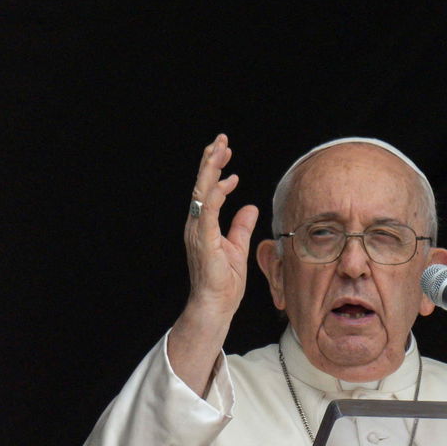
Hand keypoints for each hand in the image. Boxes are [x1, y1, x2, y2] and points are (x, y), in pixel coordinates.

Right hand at [183, 134, 259, 319]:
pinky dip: (216, 194)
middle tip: (221, 139)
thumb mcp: (237, 248)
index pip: (207, 190)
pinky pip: (208, 212)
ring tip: (221, 148)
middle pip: (201, 185)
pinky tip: (226, 180)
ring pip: (202, 192)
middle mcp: (197, 225)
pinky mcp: (203, 240)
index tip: (228, 154)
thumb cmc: (224, 283)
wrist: (215, 305)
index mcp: (204, 225)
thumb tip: (250, 207)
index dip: (216, 169)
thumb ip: (241, 226)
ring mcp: (198, 232)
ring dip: (212, 169)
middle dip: (211, 160)